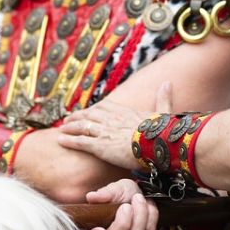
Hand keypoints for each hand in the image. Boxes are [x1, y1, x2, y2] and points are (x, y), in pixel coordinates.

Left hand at [59, 82, 173, 168]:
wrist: (156, 144)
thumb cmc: (161, 131)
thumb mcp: (163, 112)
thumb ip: (163, 98)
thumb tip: (168, 83)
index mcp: (124, 111)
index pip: (104, 107)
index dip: (94, 109)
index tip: (88, 111)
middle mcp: (111, 119)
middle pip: (90, 115)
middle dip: (78, 117)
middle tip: (69, 119)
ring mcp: (103, 132)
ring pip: (82, 126)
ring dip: (70, 127)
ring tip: (62, 128)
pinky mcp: (99, 146)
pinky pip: (80, 141)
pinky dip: (69, 140)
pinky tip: (60, 140)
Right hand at [80, 178, 159, 229]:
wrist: (140, 195)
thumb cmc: (123, 194)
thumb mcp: (114, 189)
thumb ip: (104, 193)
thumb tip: (92, 197)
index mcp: (95, 228)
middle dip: (123, 223)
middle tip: (126, 206)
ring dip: (140, 214)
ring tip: (138, 199)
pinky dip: (150, 215)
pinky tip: (146, 206)